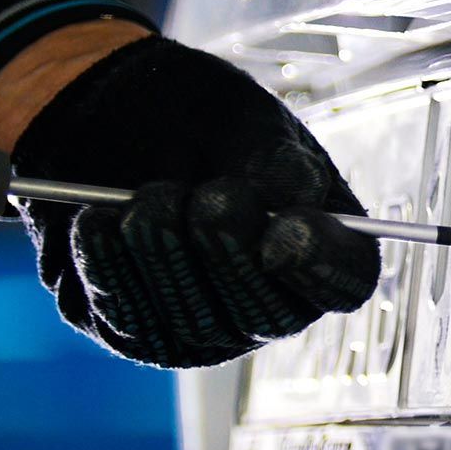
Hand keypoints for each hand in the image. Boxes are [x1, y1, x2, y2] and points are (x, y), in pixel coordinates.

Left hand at [0, 31, 378, 367]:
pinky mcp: (138, 332)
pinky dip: (110, 259)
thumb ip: (273, 157)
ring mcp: (206, 326)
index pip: (348, 279)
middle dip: (231, 249)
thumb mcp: (243, 117)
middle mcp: (271, 299)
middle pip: (270, 314)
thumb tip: (292, 195)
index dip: (322, 264)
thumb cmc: (195, 119)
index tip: (286, 226)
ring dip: (166, 247)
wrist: (112, 118)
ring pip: (195, 319)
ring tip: (151, 193)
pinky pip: (127, 313)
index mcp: (321, 244)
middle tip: (209, 193)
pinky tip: (102, 219)